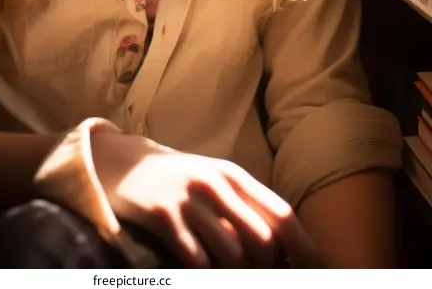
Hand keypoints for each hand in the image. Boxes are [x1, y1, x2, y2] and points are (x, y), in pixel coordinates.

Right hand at [91, 131, 324, 267]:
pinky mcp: (162, 215)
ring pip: (233, 254)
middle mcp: (215, 184)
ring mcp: (189, 200)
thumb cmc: (178, 179)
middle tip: (265, 276)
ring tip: (232, 275)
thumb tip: (286, 247)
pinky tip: (202, 271)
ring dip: (237, 273)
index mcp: (234, 175)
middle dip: (269, 268)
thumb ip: (245, 208)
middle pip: (263, 240)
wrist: (121, 162)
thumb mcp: (214, 183)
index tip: (318, 272)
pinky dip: (205, 272)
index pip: (282, 216)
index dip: (304, 249)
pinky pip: (196, 259)